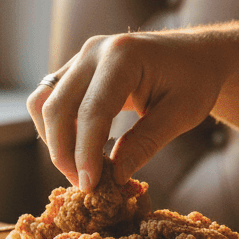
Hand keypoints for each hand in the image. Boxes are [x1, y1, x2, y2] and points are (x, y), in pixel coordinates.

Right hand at [27, 31, 225, 190]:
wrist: (195, 55)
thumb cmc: (194, 82)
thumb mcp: (182, 114)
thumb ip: (146, 143)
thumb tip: (114, 177)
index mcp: (123, 56)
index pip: (92, 111)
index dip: (86, 153)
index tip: (91, 187)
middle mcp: (94, 51)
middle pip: (56, 106)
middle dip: (64, 152)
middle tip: (86, 186)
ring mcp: (81, 57)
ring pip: (43, 102)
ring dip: (55, 141)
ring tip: (82, 171)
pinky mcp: (75, 69)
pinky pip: (49, 99)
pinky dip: (57, 129)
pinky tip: (80, 152)